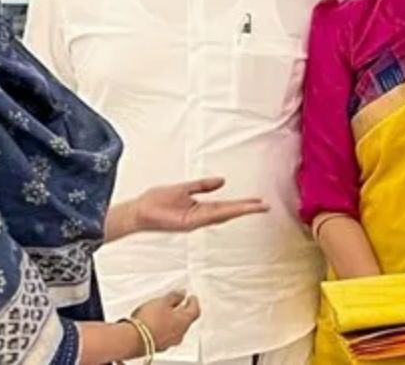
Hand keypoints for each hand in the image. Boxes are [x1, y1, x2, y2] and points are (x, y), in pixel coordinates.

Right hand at [133, 290, 199, 351]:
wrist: (133, 339)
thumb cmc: (149, 321)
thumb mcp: (162, 302)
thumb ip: (174, 296)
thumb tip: (182, 293)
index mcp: (184, 321)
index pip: (194, 310)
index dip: (194, 302)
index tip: (192, 297)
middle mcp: (179, 334)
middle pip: (185, 320)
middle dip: (182, 311)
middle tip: (180, 303)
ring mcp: (169, 342)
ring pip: (175, 329)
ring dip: (172, 320)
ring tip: (165, 312)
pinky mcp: (158, 346)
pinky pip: (165, 335)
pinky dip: (163, 327)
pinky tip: (156, 323)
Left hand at [134, 177, 268, 232]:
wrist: (138, 210)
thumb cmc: (156, 201)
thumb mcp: (183, 188)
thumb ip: (202, 186)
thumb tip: (223, 181)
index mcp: (199, 209)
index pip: (225, 207)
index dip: (241, 204)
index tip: (258, 201)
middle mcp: (200, 217)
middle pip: (228, 213)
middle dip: (247, 209)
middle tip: (266, 206)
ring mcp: (195, 221)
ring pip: (223, 215)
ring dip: (240, 211)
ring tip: (257, 207)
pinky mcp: (188, 222)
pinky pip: (209, 216)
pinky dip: (224, 213)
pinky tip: (235, 210)